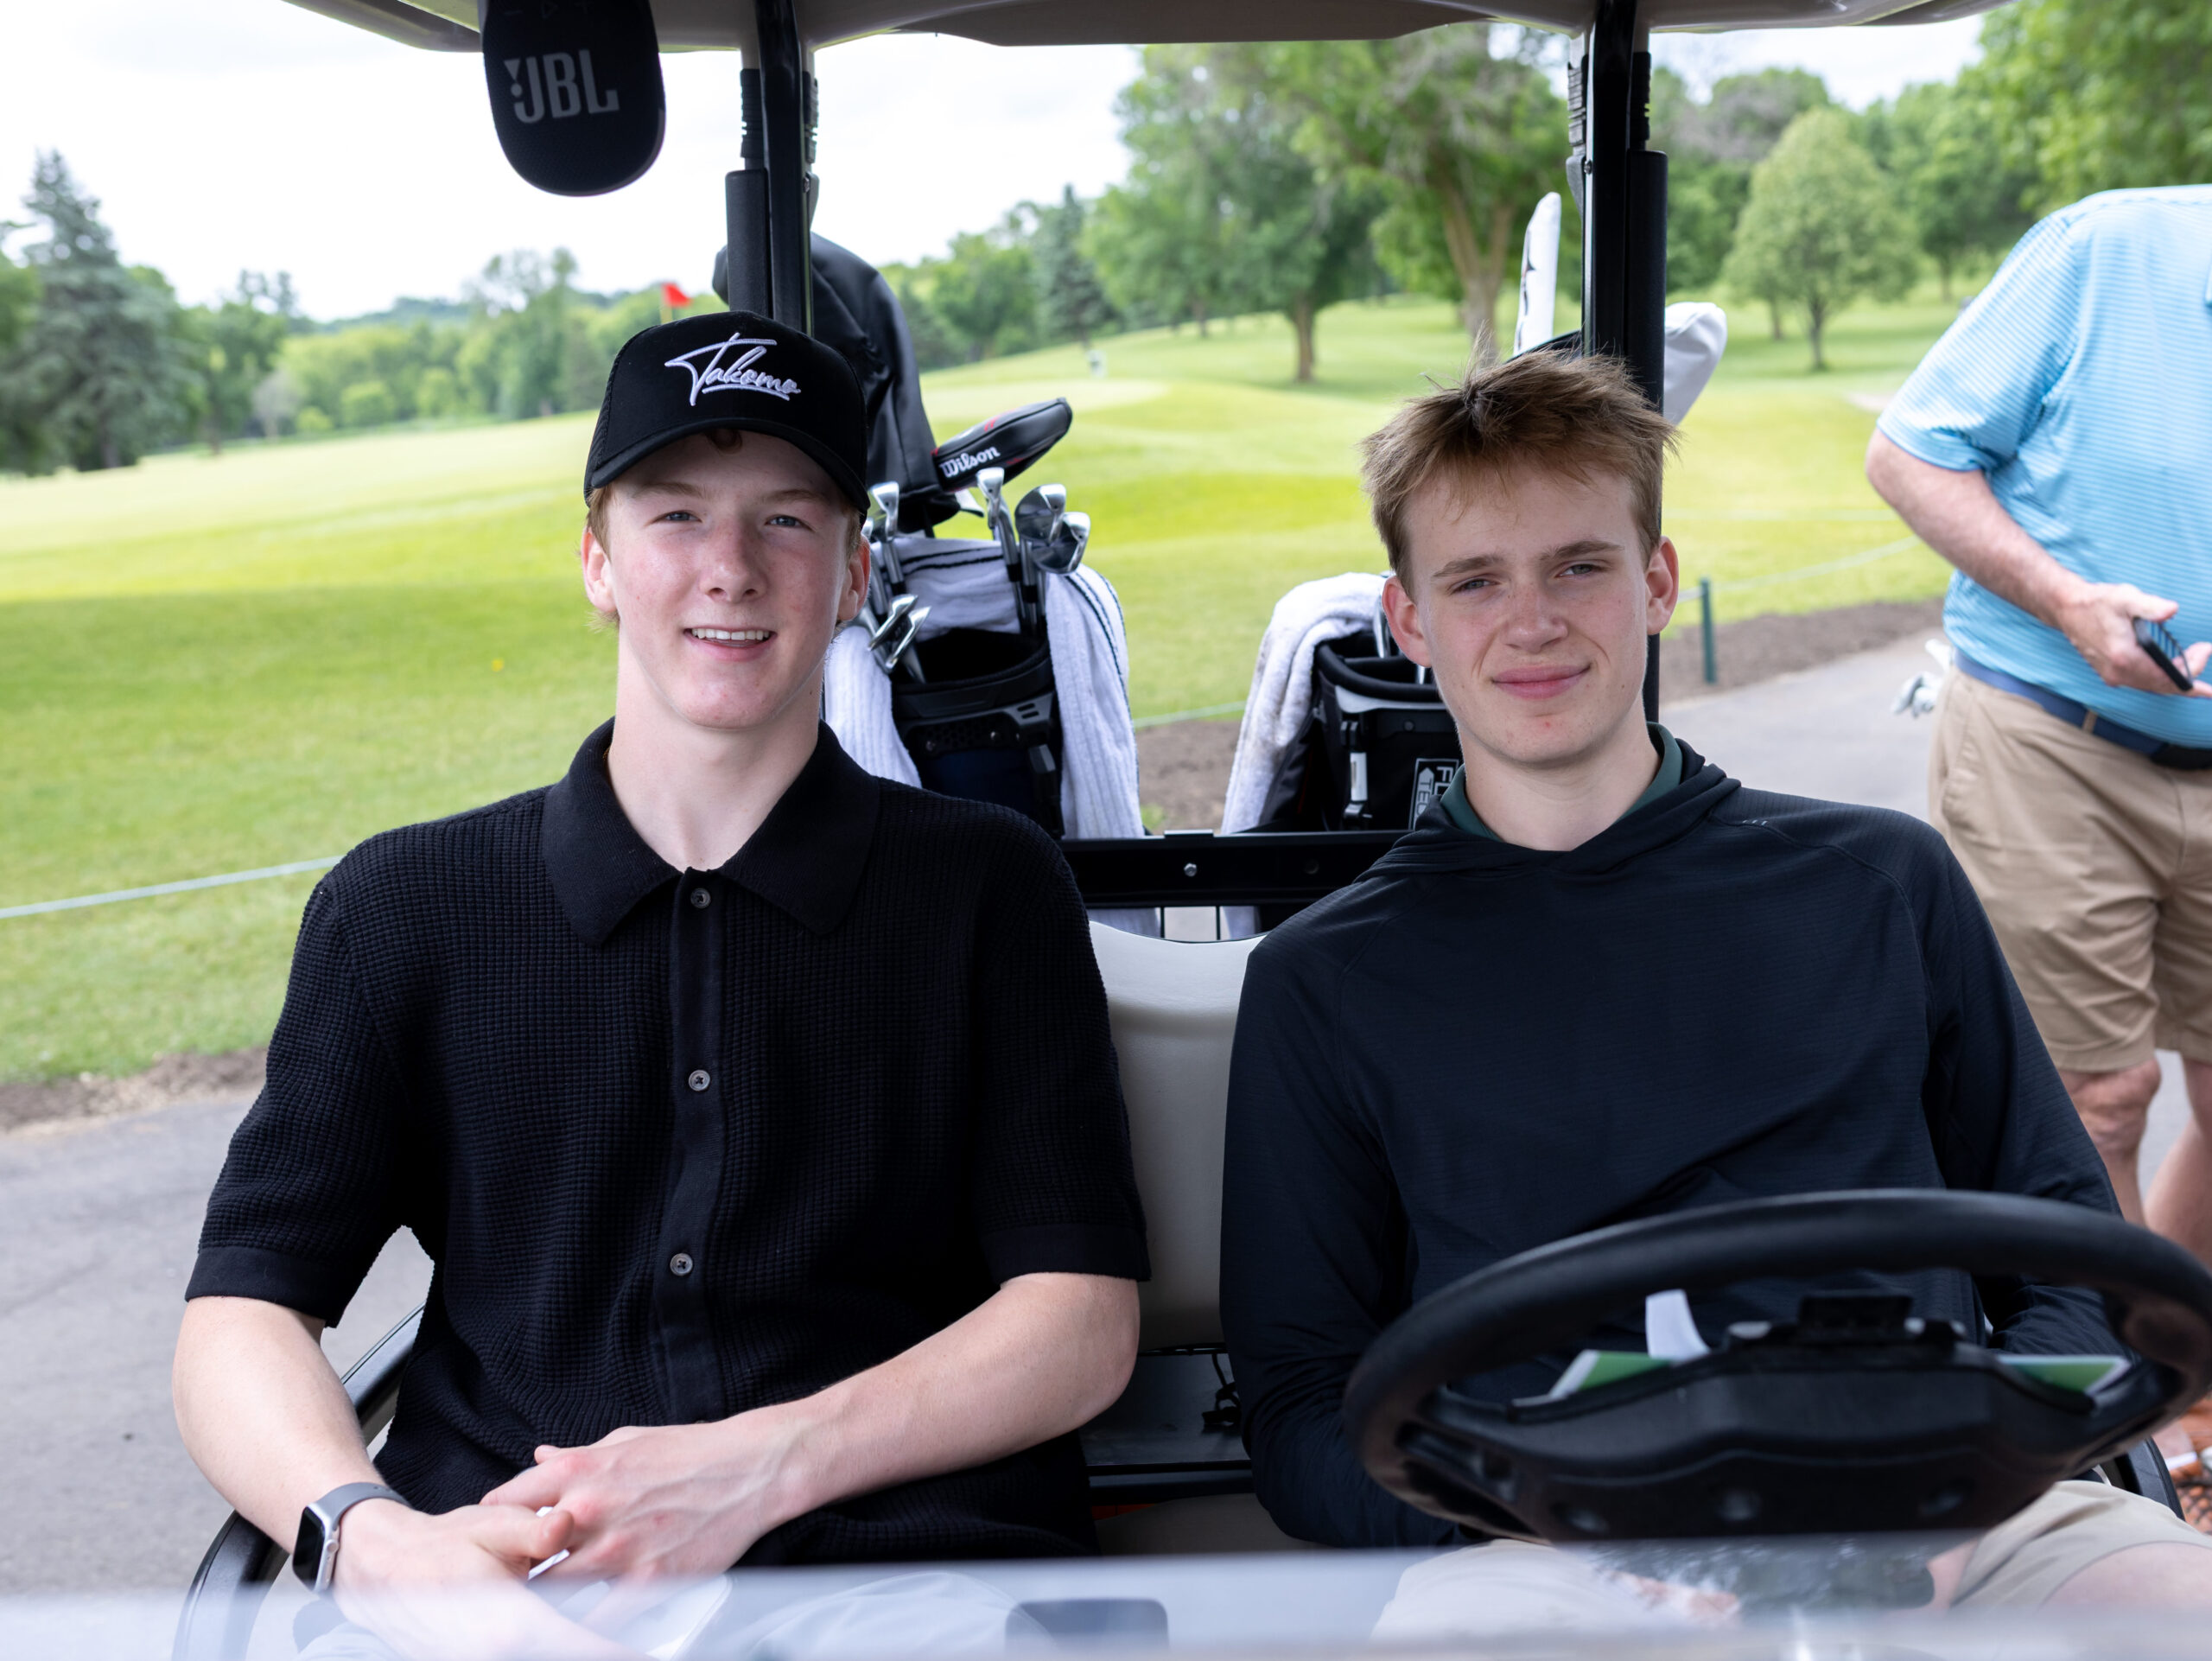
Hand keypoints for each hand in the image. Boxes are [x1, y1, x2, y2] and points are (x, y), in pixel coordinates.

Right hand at [329, 1498, 633, 1660]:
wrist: (384, 1571)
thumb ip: (536, 1530)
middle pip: (564, 1655)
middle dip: (597, 1646)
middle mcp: (494, 1654)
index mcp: (510, 1623)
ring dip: (570, 1645)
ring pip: (542, 1657)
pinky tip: (556, 1633)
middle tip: (637, 1644)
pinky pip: (515, 1659)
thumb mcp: (493, 1526)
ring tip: (608, 1639)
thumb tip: (565, 1523)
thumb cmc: (441, 1547)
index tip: (647, 1651)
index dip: (617, 1650)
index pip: (578, 1646)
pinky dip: (543, 1644)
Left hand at [482, 1415, 812, 1619]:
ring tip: (540, 1613)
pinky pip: (600, 1618)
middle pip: (522, 1557)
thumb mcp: (625, 1440)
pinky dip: (588, 1627)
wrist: (749, 1470)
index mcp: (578, 1471)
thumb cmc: (690, 1452)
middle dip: (515, 1572)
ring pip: (554, 1593)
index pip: (505, 1503)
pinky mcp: (646, 1582)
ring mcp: (616, 1550)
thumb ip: (576, 1457)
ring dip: (546, 1602)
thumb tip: (538, 1459)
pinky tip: (584, 1628)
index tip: (497, 1542)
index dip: (496, 1526)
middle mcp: (588, 1510)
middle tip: (511, 1586)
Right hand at [2052, 580, 2211, 696]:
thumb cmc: (2097, 602)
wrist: (2067, 608)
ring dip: (2176, 678)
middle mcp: (2118, 673)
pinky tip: (2171, 671)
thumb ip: (2151, 606)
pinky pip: (2142, 683)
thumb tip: (2172, 610)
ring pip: (2153, 687)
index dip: (2192, 669)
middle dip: (2189, 675)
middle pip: (2163, 687)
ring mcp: (2113, 676)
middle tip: (2205, 653)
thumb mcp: (2125, 598)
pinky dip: (2161, 680)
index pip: (2168, 678)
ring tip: (2196, 663)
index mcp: (2125, 658)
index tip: (2205, 650)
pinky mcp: (2110, 673)